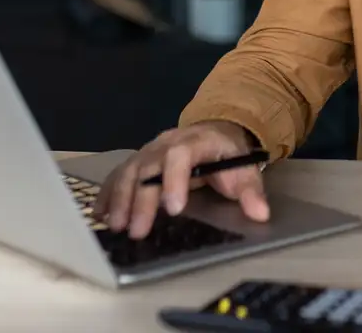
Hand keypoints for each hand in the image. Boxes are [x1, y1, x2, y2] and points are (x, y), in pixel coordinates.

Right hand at [94, 121, 269, 238]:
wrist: (214, 132)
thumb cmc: (227, 155)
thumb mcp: (244, 168)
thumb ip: (251, 190)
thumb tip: (260, 213)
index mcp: (196, 141)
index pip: (181, 155)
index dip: (175, 180)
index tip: (173, 209)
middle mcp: (167, 143)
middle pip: (149, 166)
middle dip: (142, 199)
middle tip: (138, 230)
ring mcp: (149, 151)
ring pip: (130, 170)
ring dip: (120, 198)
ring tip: (117, 227)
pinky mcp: (137, 161)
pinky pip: (118, 174)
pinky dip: (107, 193)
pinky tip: (100, 215)